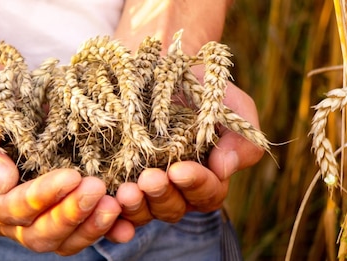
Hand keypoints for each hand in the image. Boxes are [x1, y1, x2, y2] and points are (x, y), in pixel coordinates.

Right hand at [0, 70, 133, 254]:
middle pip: (36, 234)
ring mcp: (25, 211)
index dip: (40, 199)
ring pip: (58, 237)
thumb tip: (3, 183)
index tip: (71, 176)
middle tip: (98, 190)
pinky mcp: (47, 201)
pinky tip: (126, 225)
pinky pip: (74, 225)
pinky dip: (99, 227)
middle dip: (69, 215)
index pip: (7, 211)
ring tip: (116, 205)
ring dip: (88, 225)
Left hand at [117, 82, 263, 225]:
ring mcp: (144, 189)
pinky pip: (114, 209)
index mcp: (207, 177)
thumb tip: (224, 168)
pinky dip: (112, 215)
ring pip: (143, 212)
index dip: (195, 184)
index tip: (179, 169)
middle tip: (149, 179)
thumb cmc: (201, 86)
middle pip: (173, 208)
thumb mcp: (230, 105)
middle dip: (162, 195)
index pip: (208, 193)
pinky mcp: (115, 181)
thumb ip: (240, 137)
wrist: (157, 64)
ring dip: (135, 207)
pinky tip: (106, 205)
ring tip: (125, 191)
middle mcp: (176, 190)